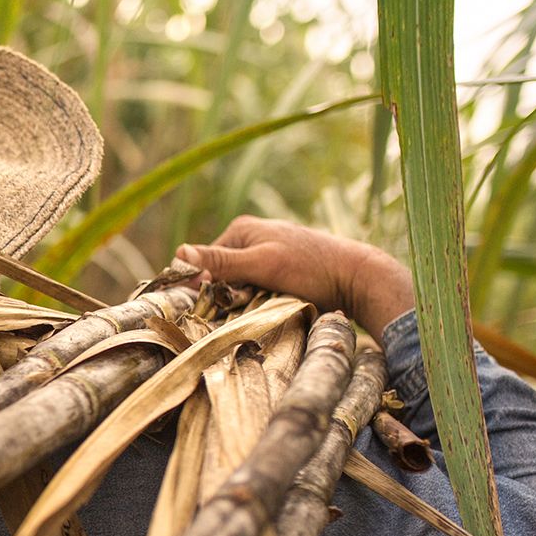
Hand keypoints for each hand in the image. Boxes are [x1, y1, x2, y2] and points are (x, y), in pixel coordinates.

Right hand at [176, 216, 415, 339]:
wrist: (357, 279)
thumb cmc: (311, 268)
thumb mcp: (262, 263)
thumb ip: (222, 260)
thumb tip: (179, 253)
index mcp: (242, 228)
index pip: (204, 263)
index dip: (206, 286)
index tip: (216, 306)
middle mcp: (252, 238)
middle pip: (221, 275)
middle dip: (227, 295)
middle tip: (246, 306)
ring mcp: (267, 255)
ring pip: (238, 285)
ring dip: (244, 301)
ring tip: (261, 307)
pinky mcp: (280, 272)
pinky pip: (256, 289)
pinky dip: (258, 301)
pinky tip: (270, 306)